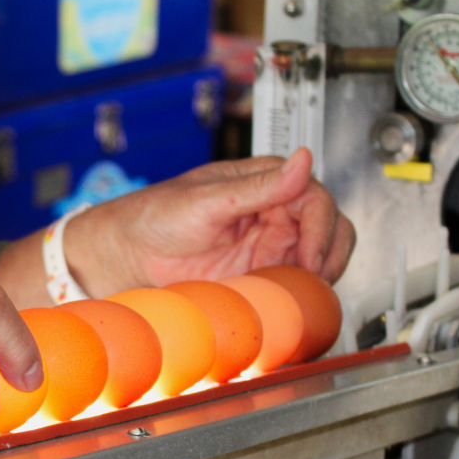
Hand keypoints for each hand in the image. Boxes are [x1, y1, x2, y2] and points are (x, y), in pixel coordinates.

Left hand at [63, 148, 355, 297]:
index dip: (321, 225)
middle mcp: (271, 210)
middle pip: (329, 225)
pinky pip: (295, 280)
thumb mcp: (207, 199)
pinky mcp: (258, 272)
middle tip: (316, 275)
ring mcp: (267, 243)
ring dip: (324, 269)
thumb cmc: (155, 217)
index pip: (314, 197)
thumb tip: (303, 159)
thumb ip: (258, 186)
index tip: (311, 255)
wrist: (126, 256)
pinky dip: (303, 290)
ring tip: (309, 288)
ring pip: (320, 253)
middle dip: (331, 249)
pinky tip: (293, 299)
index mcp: (262, 181)